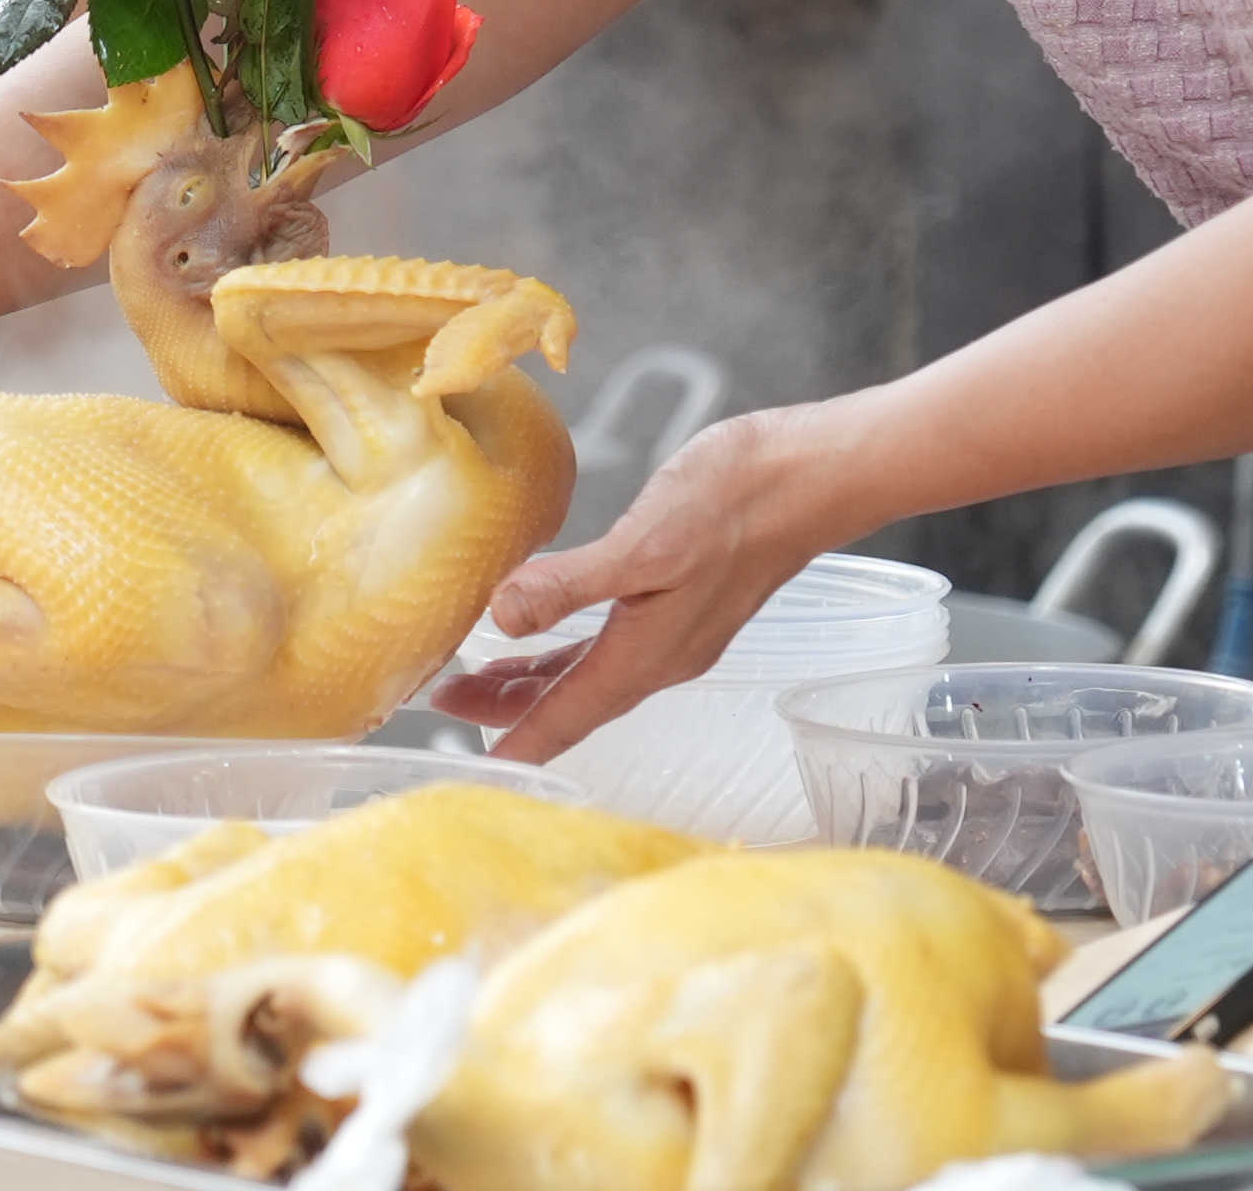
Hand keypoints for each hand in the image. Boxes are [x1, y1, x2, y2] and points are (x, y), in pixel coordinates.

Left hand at [429, 405, 851, 763]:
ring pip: (586, 674)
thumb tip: (503, 615)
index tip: (469, 773)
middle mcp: (657, 658)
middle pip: (568, 703)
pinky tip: (547, 630)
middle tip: (444, 705)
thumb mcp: (645, 543)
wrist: (807, 480)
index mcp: (643, 656)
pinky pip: (607, 644)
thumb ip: (572, 584)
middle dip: (507, 712)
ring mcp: (672, 633)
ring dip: (532, 681)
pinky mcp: (679, 602)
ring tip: (479, 679)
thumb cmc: (735, 505)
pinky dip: (566, 649)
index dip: (515, 746)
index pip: (565, 719)